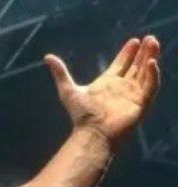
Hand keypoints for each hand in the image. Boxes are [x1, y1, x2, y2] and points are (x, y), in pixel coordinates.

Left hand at [45, 36, 161, 149]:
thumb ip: (60, 72)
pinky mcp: (140, 103)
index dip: (128, 52)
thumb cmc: (81, 115)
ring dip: (150, 58)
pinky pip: (150, 86)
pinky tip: (151, 63)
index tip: (134, 40)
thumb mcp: (68, 90)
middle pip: (136, 66)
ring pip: (145, 72)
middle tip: (149, 38)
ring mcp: (132, 95)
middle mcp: (122, 87)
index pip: (121, 64)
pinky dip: (152, 75)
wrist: (92, 133)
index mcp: (108, 83)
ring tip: (153, 43)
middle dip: (143, 52)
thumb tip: (47, 57)